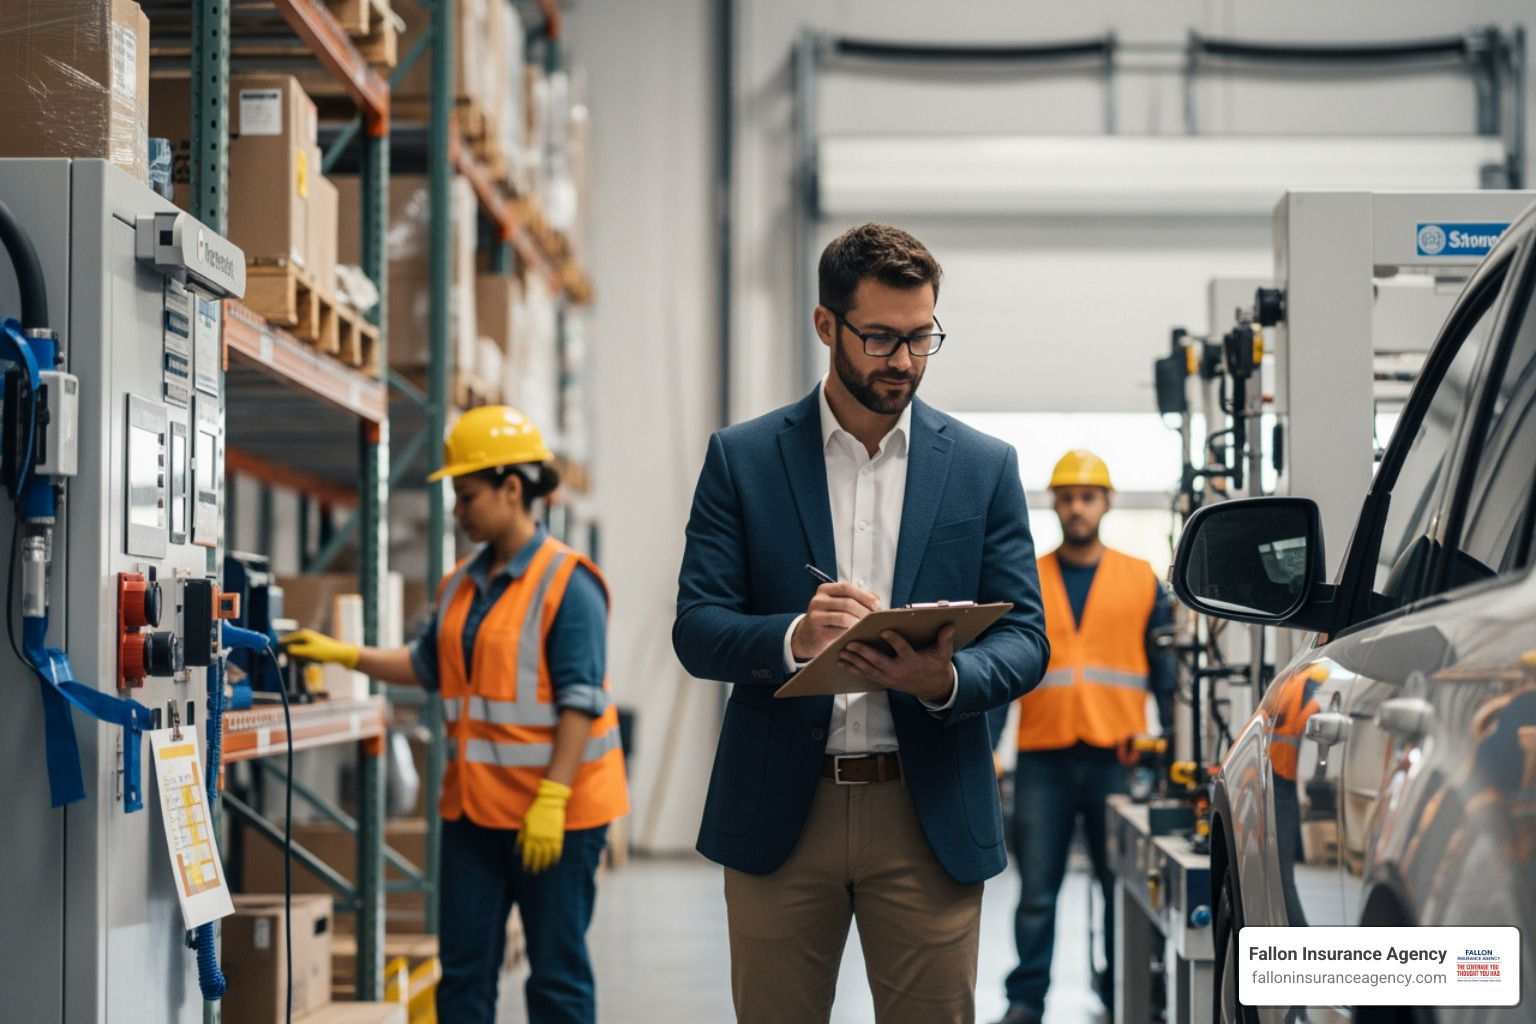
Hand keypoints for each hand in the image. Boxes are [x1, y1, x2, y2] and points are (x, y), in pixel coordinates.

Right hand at [280, 628, 358, 669]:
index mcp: (303, 634)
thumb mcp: (308, 652)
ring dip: (299, 657)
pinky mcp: (312, 647)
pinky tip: (309, 661)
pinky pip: (303, 653)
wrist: (339, 653)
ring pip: (298, 650)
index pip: (287, 639)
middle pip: (292, 645)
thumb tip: (287, 649)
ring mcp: (308, 641)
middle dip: (293, 653)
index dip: (282, 646)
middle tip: (298, 659)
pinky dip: (304, 658)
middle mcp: (305, 636)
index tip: (280, 653)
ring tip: (307, 660)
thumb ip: (296, 650)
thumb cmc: (324, 651)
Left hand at [518, 778, 571, 872]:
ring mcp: (550, 838)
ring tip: (543, 869)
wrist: (550, 802)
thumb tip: (517, 849)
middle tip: (534, 872)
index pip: (528, 853)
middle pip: (537, 856)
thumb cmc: (535, 811)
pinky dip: (555, 857)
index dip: (527, 862)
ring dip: (545, 863)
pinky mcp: (558, 836)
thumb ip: (521, 836)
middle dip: (535, 865)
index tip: (526, 868)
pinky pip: (557, 850)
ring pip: (547, 855)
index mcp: (530, 835)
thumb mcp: (525, 822)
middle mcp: (539, 839)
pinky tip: (554, 862)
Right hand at [791, 582, 880, 661]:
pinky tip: (858, 634)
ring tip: (868, 626)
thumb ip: (857, 598)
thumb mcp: (839, 604)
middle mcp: (818, 600)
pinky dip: (852, 633)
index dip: (865, 596)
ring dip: (860, 622)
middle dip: (865, 611)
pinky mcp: (817, 633)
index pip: (847, 587)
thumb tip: (877, 601)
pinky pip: (840, 632)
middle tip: (875, 619)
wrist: (807, 636)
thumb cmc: (829, 619)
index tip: (877, 605)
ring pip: (845, 617)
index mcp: (825, 590)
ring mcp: (816, 617)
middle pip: (848, 603)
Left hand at [839, 625, 955, 702]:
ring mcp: (890, 677)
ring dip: (854, 661)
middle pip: (879, 661)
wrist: (934, 688)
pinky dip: (854, 669)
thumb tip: (949, 624)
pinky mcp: (885, 681)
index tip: (884, 631)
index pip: (903, 649)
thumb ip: (944, 639)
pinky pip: (867, 675)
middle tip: (851, 644)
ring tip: (841, 652)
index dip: (894, 641)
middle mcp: (900, 670)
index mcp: (914, 661)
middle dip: (864, 652)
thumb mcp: (944, 654)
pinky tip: (843, 663)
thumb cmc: (937, 667)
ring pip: (869, 669)